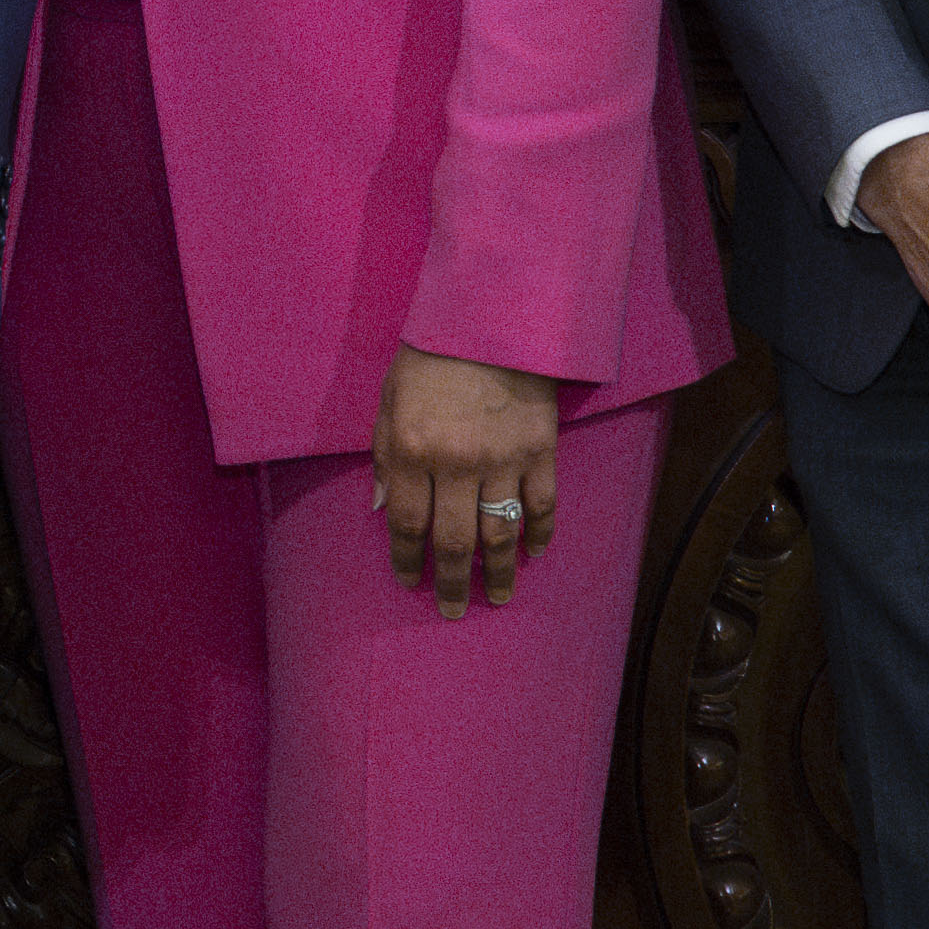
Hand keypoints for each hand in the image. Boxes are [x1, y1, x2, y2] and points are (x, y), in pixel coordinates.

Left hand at [376, 346, 567, 610]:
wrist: (490, 319)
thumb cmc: (430, 357)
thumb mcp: (389, 399)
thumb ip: (386, 456)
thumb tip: (385, 509)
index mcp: (413, 449)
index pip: (408, 522)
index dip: (407, 558)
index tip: (409, 581)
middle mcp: (458, 463)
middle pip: (454, 540)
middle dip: (451, 581)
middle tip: (452, 610)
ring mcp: (504, 460)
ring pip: (501, 533)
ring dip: (498, 571)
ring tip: (495, 597)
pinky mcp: (541, 452)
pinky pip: (543, 506)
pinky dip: (539, 534)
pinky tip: (532, 554)